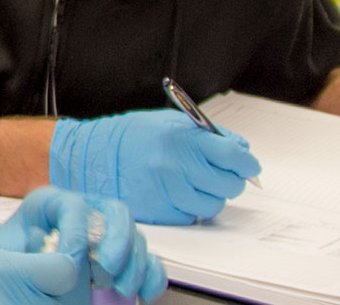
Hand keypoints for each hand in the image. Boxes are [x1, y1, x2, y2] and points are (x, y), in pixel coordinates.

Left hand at [0, 187, 168, 302]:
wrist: (14, 277)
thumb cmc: (10, 263)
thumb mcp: (6, 253)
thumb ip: (23, 250)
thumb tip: (49, 250)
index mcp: (50, 204)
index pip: (72, 205)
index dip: (76, 230)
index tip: (72, 259)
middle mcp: (83, 214)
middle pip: (113, 212)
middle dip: (116, 240)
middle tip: (107, 269)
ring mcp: (106, 235)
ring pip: (135, 237)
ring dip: (135, 263)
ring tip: (121, 288)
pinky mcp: (123, 259)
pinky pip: (151, 261)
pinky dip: (153, 276)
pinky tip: (144, 293)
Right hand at [50, 109, 260, 224]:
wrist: (91, 156)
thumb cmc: (131, 138)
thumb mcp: (170, 123)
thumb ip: (208, 135)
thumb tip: (241, 149)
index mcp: (181, 139)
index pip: (233, 155)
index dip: (247, 163)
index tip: (248, 165)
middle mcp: (175, 165)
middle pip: (228, 184)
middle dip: (230, 180)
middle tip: (219, 175)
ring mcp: (167, 191)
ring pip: (212, 205)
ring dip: (210, 197)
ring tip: (194, 184)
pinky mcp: (159, 211)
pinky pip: (191, 216)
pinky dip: (190, 208)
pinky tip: (176, 194)